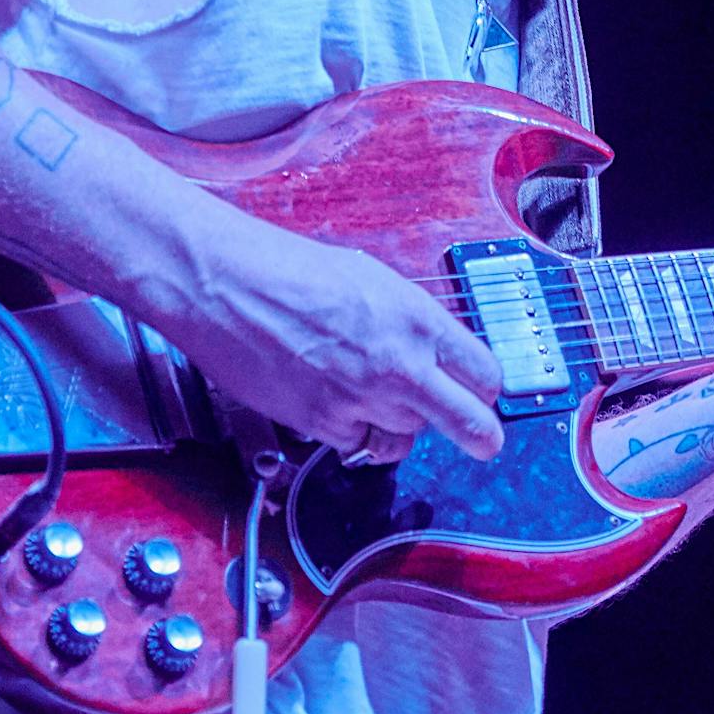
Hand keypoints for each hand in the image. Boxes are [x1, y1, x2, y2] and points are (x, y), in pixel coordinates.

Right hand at [172, 217, 505, 461]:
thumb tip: (431, 350)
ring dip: (399, 424)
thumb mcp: (372, 280)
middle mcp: (399, 363)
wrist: (228, 285)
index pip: (483, 372)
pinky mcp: (322, 423)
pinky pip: (356, 442)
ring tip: (374, 396)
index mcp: (417, 319)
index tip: (484, 394)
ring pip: (407, 435)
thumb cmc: (291, 270)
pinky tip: (333, 399)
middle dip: (481, 435)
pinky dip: (351, 430)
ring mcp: (362, 398)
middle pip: (467, 421)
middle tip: (485, 443)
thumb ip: (409, 321)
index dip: (486, 387)